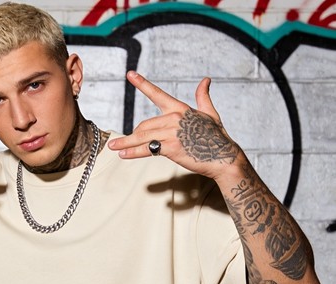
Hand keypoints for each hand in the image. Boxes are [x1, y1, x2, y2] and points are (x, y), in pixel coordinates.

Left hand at [108, 72, 241, 179]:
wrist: (222, 156)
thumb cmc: (216, 137)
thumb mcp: (210, 113)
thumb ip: (203, 97)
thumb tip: (206, 80)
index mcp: (180, 108)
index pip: (157, 93)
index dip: (142, 83)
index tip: (129, 74)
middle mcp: (173, 118)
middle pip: (144, 124)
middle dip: (134, 135)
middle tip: (126, 143)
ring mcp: (171, 132)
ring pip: (142, 136)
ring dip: (126, 143)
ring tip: (113, 147)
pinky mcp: (170, 147)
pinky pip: (146, 149)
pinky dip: (133, 153)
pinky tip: (123, 155)